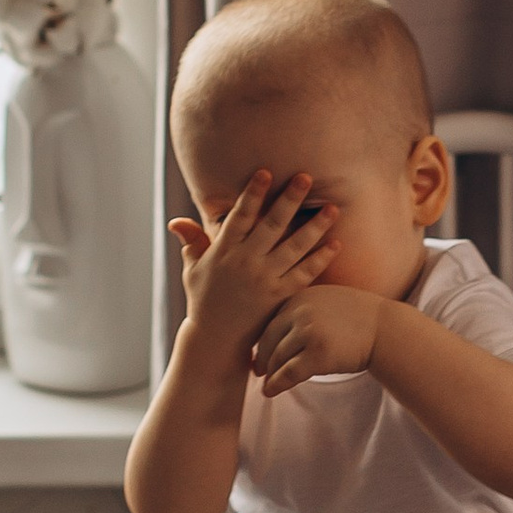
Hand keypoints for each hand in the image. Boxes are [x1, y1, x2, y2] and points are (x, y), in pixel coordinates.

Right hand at [168, 169, 336, 363]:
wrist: (217, 340)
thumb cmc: (204, 300)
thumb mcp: (192, 270)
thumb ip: (191, 242)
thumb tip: (176, 221)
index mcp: (224, 251)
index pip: (240, 216)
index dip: (252, 194)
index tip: (265, 172)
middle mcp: (245, 263)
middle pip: (272, 225)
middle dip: (289, 199)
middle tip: (306, 177)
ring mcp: (264, 280)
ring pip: (294, 248)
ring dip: (315, 227)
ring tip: (333, 209)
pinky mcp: (279, 296)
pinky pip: (304, 274)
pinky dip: (320, 259)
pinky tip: (336, 243)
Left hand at [252, 284, 383, 398]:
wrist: (386, 329)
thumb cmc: (360, 319)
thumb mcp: (328, 300)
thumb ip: (304, 308)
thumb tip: (281, 329)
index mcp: (301, 296)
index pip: (272, 321)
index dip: (263, 341)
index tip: (260, 353)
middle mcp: (301, 311)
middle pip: (270, 339)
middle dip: (262, 358)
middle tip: (258, 371)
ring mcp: (309, 331)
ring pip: (278, 358)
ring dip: (270, 374)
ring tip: (267, 383)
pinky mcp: (318, 353)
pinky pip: (289, 373)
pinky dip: (276, 384)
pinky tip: (271, 392)